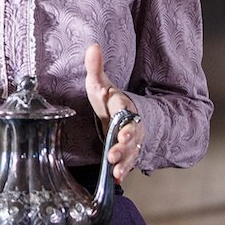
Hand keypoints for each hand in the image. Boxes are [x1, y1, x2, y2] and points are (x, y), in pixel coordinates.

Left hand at [84, 43, 144, 181]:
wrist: (122, 118)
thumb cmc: (108, 100)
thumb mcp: (100, 84)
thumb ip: (95, 67)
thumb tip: (93, 45)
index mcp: (122, 105)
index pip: (121, 104)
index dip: (116, 103)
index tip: (111, 107)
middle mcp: (130, 124)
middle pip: (130, 132)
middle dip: (124, 140)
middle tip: (116, 146)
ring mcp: (131, 141)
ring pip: (131, 150)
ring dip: (123, 159)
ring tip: (114, 167)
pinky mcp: (127, 154)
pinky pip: (128, 164)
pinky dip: (123, 171)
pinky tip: (115, 178)